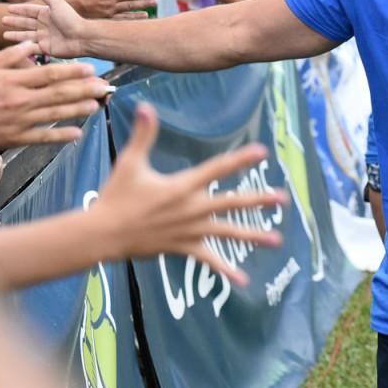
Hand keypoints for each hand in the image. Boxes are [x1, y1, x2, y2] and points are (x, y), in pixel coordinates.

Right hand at [0, 42, 107, 147]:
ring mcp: (19, 120)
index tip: (90, 68)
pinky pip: (41, 137)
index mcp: (14, 81)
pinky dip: (59, 136)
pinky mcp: (15, 137)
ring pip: (54, 114)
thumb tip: (32, 44)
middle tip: (103, 86)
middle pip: (58, 93)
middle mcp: (20, 100)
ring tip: (96, 105)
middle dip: (83, 89)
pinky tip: (76, 133)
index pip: (49, 74)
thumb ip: (10, 55)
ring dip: (77, 110)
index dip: (72, 71)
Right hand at [4, 0, 93, 63]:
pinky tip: (14, 46)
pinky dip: (24, 47)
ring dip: (16, 35)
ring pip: (27, 36)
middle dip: (15, 22)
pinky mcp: (46, 48)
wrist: (81, 37)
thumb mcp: (56, 3)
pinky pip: (32, 47)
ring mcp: (45, 37)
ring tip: (4, 34)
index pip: (30, 10)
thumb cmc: (70, 19)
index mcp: (47, 14)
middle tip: (2, 20)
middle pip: (26, 23)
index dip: (19, 9)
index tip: (8, 8)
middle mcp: (45, 25)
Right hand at [91, 103, 286, 285]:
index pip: (218, 169)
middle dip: (259, 200)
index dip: (240, 159)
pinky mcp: (183, 248)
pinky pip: (208, 260)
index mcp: (183, 186)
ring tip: (276, 240)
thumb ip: (143, 134)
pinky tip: (242, 280)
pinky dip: (225, 270)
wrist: (103, 234)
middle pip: (233, 203)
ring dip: (253, 236)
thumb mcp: (129, 162)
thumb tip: (143, 106)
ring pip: (228, 233)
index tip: (262, 153)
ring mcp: (190, 231)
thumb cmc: (116, 197)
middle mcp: (193, 209)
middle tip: (284, 199)